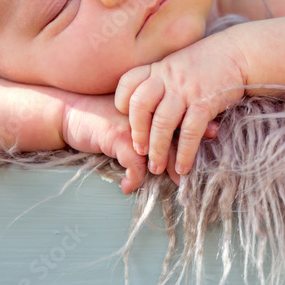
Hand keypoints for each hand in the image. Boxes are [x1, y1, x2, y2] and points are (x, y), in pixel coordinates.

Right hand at [61, 94, 219, 193]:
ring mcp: (133, 124)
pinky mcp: (117, 137)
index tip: (215, 132)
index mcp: (153, 99)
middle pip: (176, 131)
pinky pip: (134, 163)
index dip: (198, 122)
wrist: (69, 111)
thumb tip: (183, 123)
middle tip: (195, 167)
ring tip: (176, 181)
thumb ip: (154, 116)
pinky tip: (127, 186)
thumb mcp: (132, 112)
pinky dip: (134, 177)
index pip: (182, 110)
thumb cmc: (103, 113)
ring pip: (160, 149)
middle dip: (188, 151)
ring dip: (167, 167)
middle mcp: (147, 109)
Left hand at [114, 31, 247, 177]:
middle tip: (140, 151)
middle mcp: (168, 77)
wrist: (239, 53)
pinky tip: (184, 167)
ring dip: (158, 150)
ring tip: (157, 167)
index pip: (128, 83)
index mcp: (159, 68)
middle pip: (139, 105)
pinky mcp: (205, 102)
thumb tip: (149, 111)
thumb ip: (162, 81)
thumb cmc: (208, 62)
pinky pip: (190, 132)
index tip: (126, 119)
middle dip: (137, 133)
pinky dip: (185, 153)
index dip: (122, 103)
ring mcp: (186, 89)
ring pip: (163, 123)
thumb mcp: (178, 64)